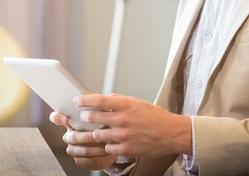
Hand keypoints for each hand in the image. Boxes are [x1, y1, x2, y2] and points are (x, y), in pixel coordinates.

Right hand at [49, 110, 117, 169]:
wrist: (114, 142)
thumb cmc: (106, 124)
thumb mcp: (104, 113)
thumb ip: (100, 107)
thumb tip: (104, 101)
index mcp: (72, 121)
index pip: (56, 117)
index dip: (57, 118)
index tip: (65, 118)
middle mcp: (70, 134)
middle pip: (70, 136)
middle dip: (84, 136)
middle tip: (95, 134)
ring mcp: (74, 148)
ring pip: (76, 150)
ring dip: (92, 148)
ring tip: (104, 144)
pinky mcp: (80, 160)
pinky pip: (82, 161)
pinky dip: (94, 158)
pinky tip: (105, 153)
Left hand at [76, 93, 191, 158]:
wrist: (171, 133)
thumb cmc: (155, 117)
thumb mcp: (137, 102)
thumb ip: (119, 100)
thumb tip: (105, 99)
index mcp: (125, 105)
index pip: (98, 100)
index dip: (84, 100)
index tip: (76, 101)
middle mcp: (122, 119)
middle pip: (92, 118)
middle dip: (84, 118)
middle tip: (83, 118)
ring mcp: (123, 135)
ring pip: (96, 135)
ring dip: (93, 134)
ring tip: (93, 133)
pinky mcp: (126, 149)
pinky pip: (107, 148)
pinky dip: (107, 145)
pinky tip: (110, 143)